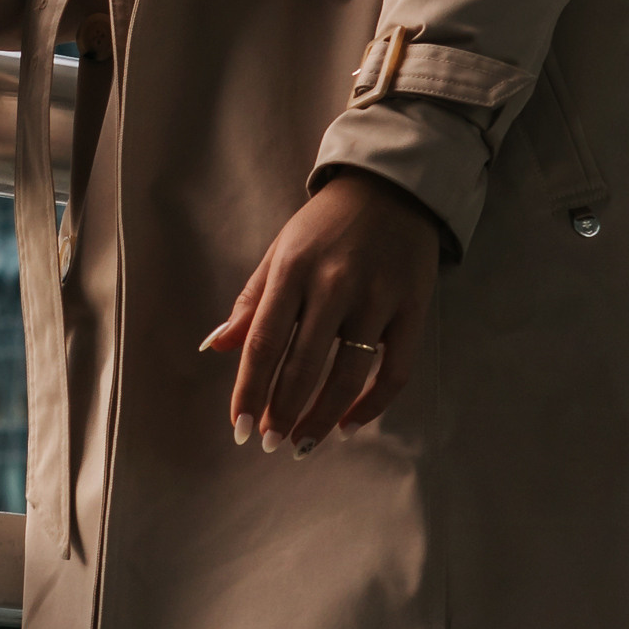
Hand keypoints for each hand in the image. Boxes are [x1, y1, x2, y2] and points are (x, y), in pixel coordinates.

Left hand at [203, 171, 439, 451]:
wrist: (392, 186)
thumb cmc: (325, 225)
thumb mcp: (280, 251)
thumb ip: (250, 302)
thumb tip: (215, 348)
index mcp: (294, 268)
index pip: (264, 343)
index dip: (250, 391)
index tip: (240, 429)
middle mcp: (335, 283)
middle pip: (303, 365)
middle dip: (283, 413)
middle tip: (270, 443)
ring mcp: (378, 296)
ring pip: (348, 375)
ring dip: (322, 417)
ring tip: (303, 443)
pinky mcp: (414, 307)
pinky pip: (396, 370)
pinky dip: (373, 405)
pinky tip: (348, 425)